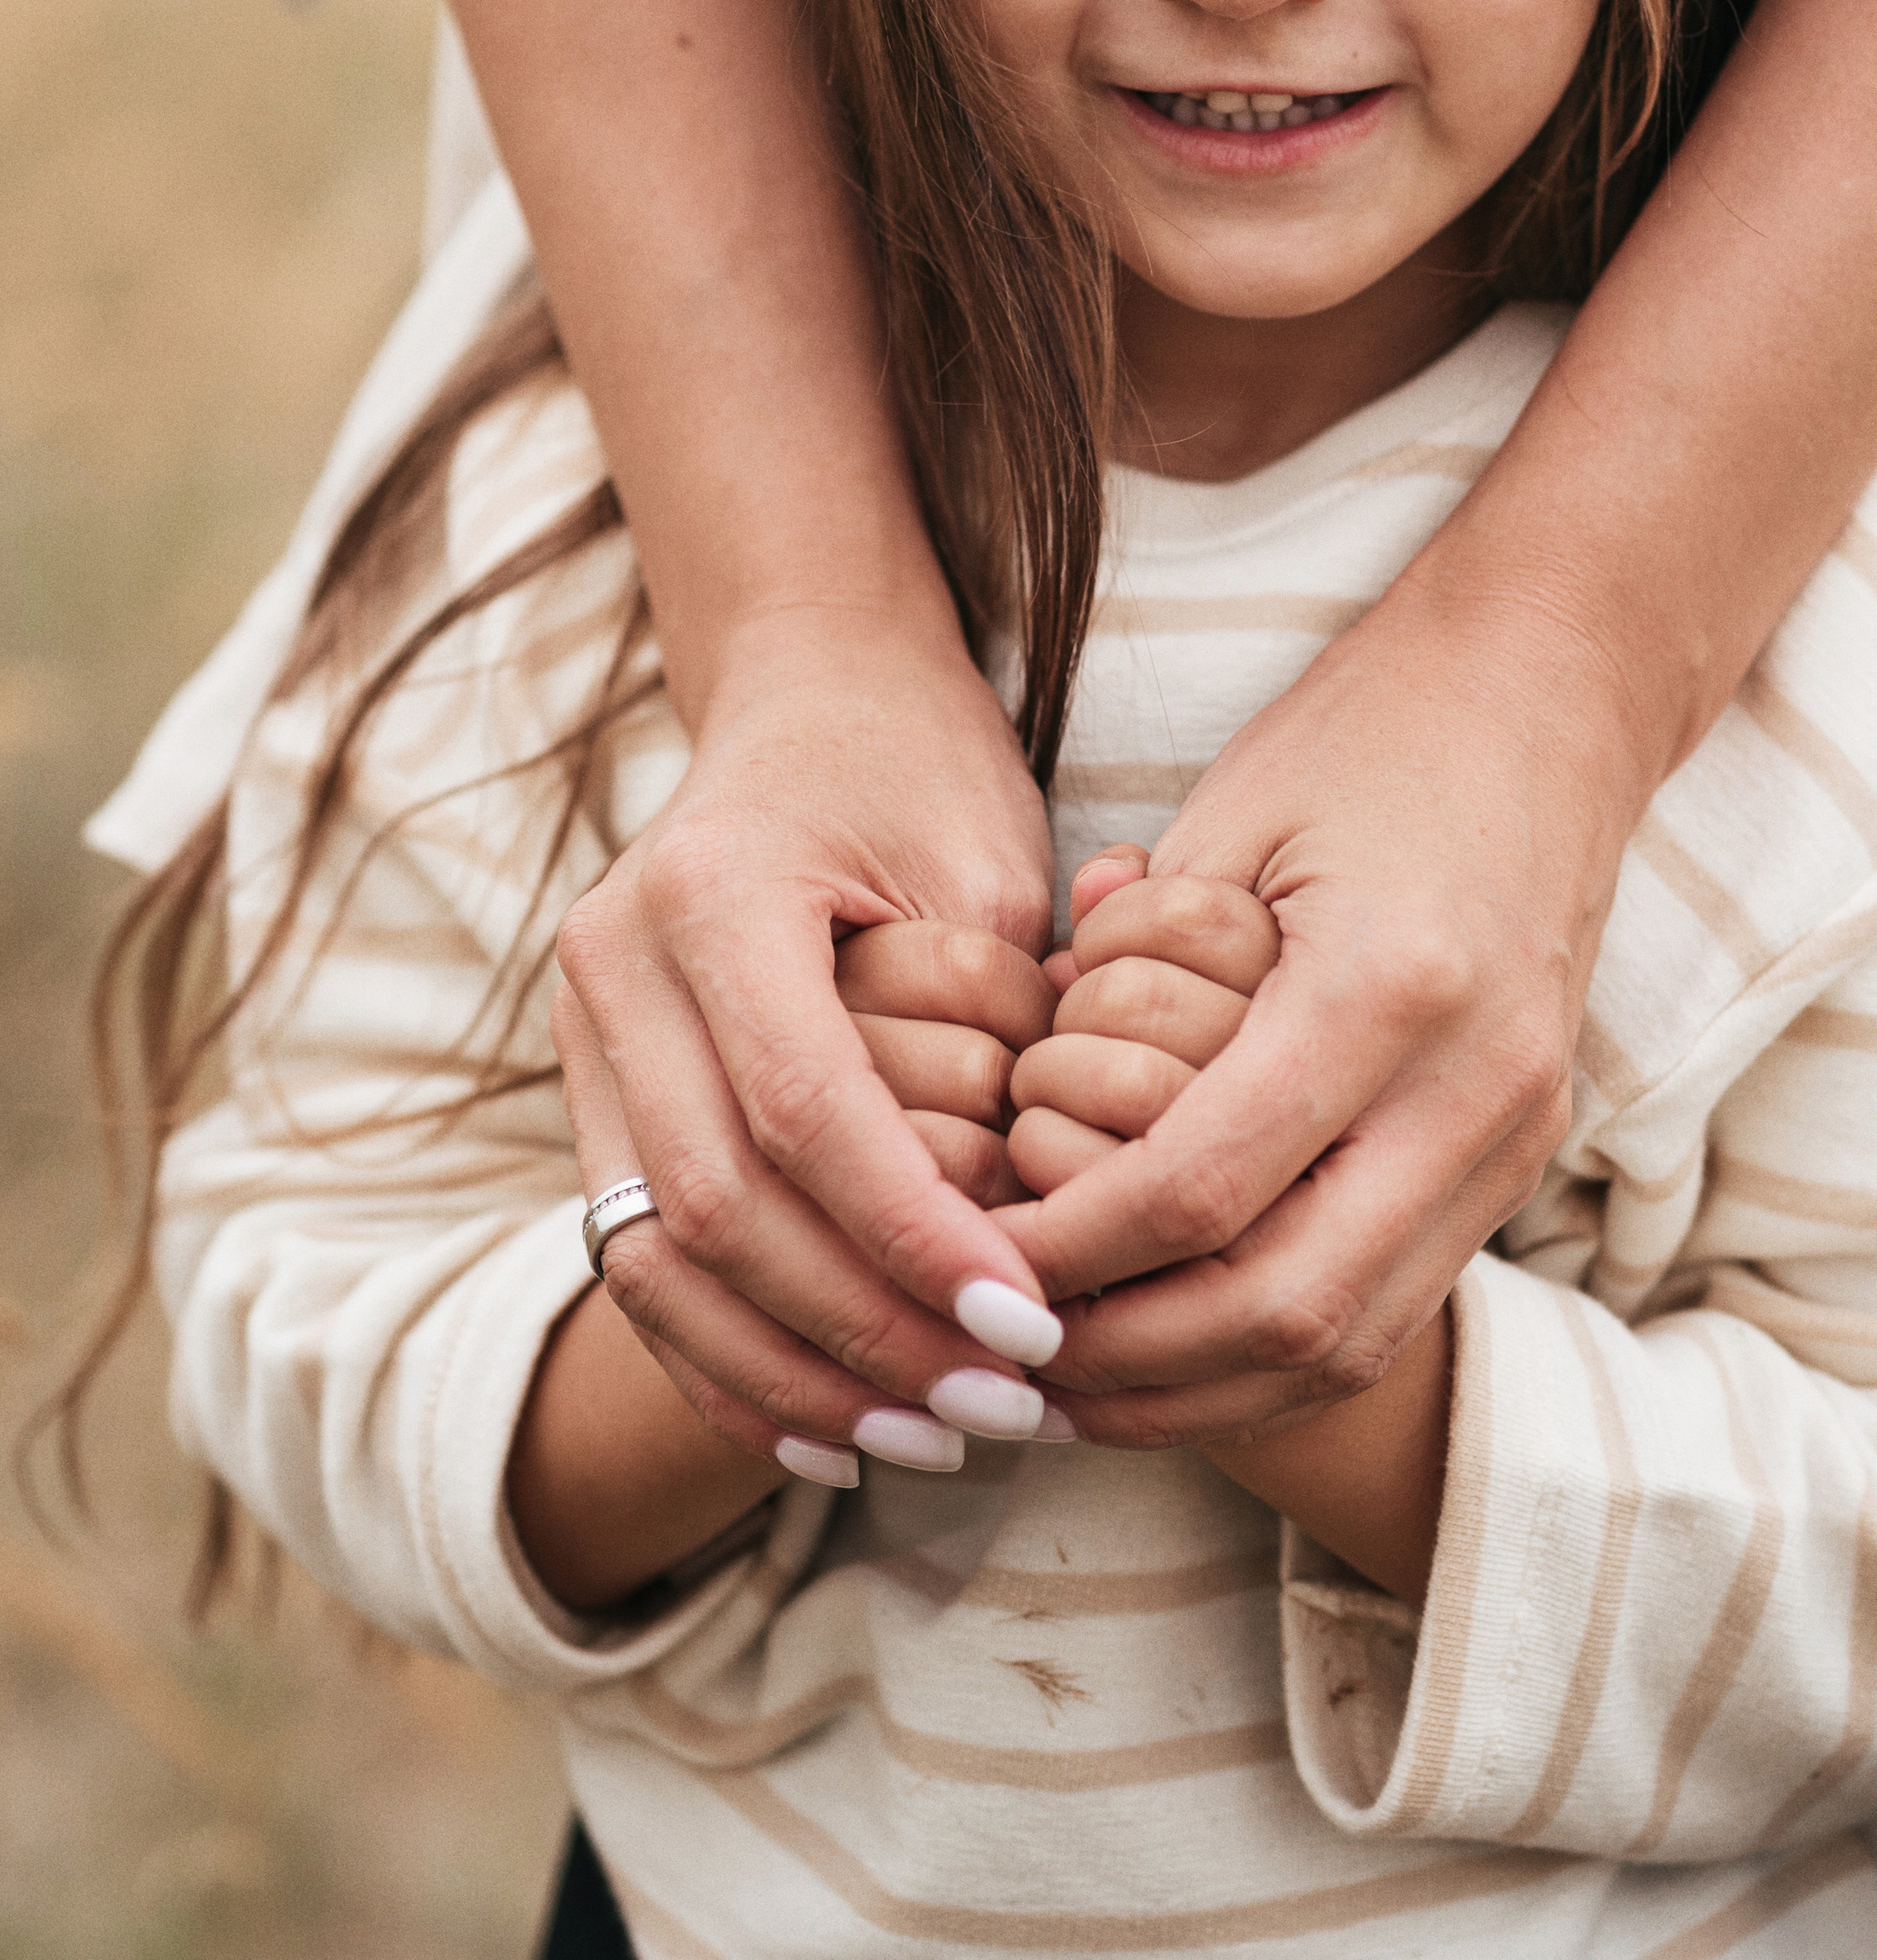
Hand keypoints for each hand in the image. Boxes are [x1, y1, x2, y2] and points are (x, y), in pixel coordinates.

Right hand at [555, 611, 1070, 1475]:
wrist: (809, 688)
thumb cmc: (922, 765)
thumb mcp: (987, 860)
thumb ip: (1002, 1028)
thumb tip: (1039, 1224)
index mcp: (710, 891)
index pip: (804, 1114)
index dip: (915, 1241)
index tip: (1035, 1328)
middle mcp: (614, 965)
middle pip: (720, 1209)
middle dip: (866, 1333)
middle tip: (1004, 1411)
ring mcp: (581, 1032)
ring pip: (660, 1259)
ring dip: (796, 1375)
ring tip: (933, 1443)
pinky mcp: (591, 1091)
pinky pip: (641, 1258)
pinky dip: (730, 1360)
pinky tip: (829, 1434)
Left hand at [1011, 566, 1635, 1446]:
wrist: (1554, 695)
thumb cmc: (1371, 728)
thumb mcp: (1228, 814)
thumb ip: (1128, 962)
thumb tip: (1018, 1099)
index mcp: (1388, 985)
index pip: (1203, 1186)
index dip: (1071, 1252)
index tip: (966, 1261)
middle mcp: (1472, 1086)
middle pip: (1284, 1309)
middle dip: (1126, 1362)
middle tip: (1002, 1357)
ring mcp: (1515, 1135)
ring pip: (1346, 1344)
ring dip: (1194, 1389)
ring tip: (1064, 1384)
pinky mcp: (1523, 1158)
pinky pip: (1387, 1309)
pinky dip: (1267, 1357)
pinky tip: (1168, 1347)